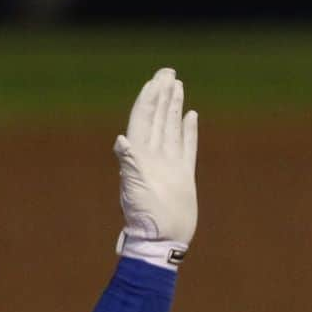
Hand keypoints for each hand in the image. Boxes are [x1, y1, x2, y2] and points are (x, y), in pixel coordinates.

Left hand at [113, 67, 197, 266]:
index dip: (147, 100)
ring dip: (173, 106)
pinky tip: (190, 115)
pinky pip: (186, 146)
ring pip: (170, 128)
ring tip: (177, 85)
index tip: (154, 80)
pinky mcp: (183, 175)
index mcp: (139, 157)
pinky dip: (187, 130)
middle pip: (156, 118)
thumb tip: (121, 141)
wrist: (162, 240)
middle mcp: (153, 157)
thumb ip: (130, 164)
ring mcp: (168, 165)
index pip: (142, 121)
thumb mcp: (135, 188)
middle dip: (160, 94)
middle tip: (167, 71)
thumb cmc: (146, 217)